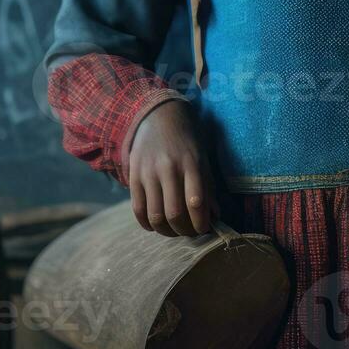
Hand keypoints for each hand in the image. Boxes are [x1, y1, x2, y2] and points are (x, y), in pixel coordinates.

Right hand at [127, 99, 218, 236]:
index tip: (204, 229)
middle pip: (174, 214)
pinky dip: (147, 224)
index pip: (196, 203)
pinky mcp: (133, 175)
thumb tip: (215, 217)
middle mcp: (169, 169)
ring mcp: (148, 172)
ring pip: (155, 215)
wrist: (159, 117)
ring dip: (166, 231)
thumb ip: (208, 188)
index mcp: (191, 164)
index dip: (200, 223)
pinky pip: (137, 209)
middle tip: (189, 232)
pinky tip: (155, 224)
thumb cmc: (187, 141)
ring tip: (173, 230)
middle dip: (184, 231)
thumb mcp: (203, 159)